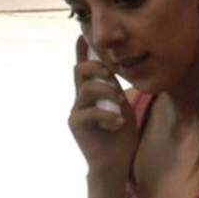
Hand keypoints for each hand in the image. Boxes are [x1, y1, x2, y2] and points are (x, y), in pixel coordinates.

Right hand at [68, 36, 137, 173]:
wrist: (115, 163)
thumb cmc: (120, 136)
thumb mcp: (122, 107)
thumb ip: (116, 91)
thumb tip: (117, 71)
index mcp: (92, 93)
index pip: (85, 67)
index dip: (82, 51)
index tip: (82, 33)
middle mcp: (81, 99)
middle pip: (80, 71)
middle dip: (96, 67)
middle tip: (112, 74)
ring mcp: (77, 111)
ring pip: (85, 89)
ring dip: (106, 91)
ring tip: (119, 101)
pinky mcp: (76, 124)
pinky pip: (89, 111)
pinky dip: (107, 114)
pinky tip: (117, 122)